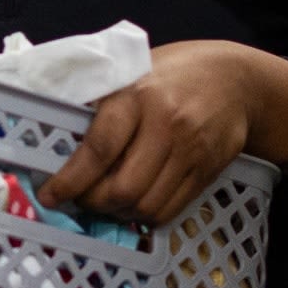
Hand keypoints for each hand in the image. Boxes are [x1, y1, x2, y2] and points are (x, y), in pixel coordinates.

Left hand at [37, 40, 287, 227]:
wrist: (237, 80)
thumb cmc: (174, 73)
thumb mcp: (133, 73)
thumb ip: (102, 104)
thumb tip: (61, 139)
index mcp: (138, 96)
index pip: (99, 148)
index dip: (70, 180)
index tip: (50, 195)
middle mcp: (166, 126)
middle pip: (123, 188)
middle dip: (93, 202)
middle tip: (80, 198)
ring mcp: (190, 152)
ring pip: (146, 205)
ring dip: (118, 212)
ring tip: (107, 200)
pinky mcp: (207, 172)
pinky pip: (170, 209)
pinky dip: (145, 214)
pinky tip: (135, 202)